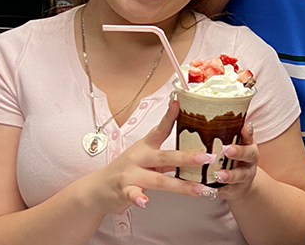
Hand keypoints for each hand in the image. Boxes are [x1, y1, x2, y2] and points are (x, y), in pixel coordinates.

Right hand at [82, 99, 211, 214]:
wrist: (98, 189)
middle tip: (207, 158)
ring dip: (181, 186)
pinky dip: (138, 198)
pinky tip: (145, 202)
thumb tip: (195, 155)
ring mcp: (130, 174)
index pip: (161, 129)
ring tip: (199, 190)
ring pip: (159, 179)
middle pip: (166, 156)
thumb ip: (167, 158)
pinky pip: (132, 194)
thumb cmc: (127, 171)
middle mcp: (139, 157)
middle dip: (188, 157)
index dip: (170, 116)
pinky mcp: (123, 190)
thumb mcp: (146, 159)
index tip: (178, 103)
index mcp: (146, 146)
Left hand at [210, 122, 258, 200]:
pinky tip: (210, 190)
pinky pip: (227, 191)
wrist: (241, 185)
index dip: (248, 132)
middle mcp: (249, 161)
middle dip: (238, 152)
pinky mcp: (233, 191)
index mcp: (248, 145)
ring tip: (218, 174)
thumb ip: (228, 130)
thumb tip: (211, 105)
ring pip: (238, 176)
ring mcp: (243, 177)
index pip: (250, 136)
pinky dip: (218, 191)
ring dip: (229, 175)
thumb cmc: (232, 157)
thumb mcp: (235, 142)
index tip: (245, 126)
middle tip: (227, 150)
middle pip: (248, 156)